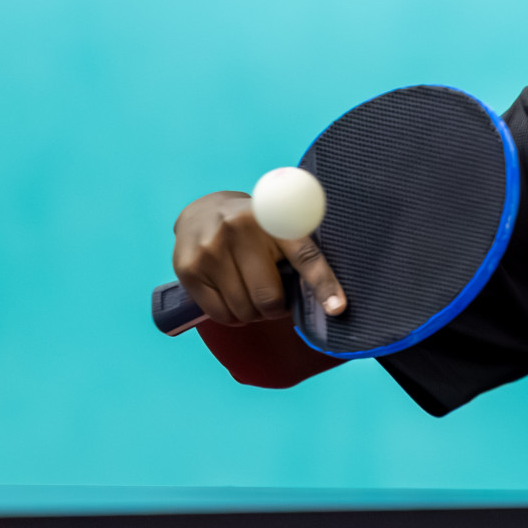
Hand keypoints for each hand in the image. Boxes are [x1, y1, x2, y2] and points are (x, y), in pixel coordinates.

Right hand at [172, 190, 345, 325]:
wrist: (201, 212)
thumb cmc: (252, 227)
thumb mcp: (277, 225)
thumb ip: (297, 251)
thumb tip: (323, 298)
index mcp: (274, 219)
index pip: (305, 256)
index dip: (323, 285)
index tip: (337, 308)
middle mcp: (240, 230)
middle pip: (269, 297)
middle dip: (275, 308)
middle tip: (273, 300)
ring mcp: (211, 250)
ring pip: (244, 310)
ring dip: (252, 313)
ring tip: (249, 293)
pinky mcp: (189, 269)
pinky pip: (220, 314)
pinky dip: (231, 316)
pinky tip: (230, 296)